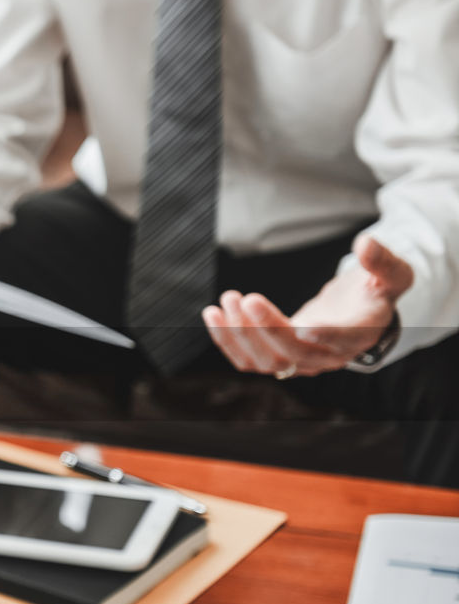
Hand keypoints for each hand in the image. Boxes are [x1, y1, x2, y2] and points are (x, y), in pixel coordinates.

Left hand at [202, 235, 412, 376]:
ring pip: (268, 361)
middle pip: (296, 353)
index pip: (343, 339)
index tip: (305, 324)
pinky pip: (249, 361)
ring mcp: (302, 361)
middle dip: (267, 328)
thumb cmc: (374, 291)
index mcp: (360, 333)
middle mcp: (330, 355)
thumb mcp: (391, 274)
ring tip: (226, 300)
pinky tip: (212, 315)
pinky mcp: (279, 359)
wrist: (357, 314)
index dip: (325, 335)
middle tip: (247, 299)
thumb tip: (366, 242)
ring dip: (242, 334)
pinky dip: (228, 341)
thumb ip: (382, 261)